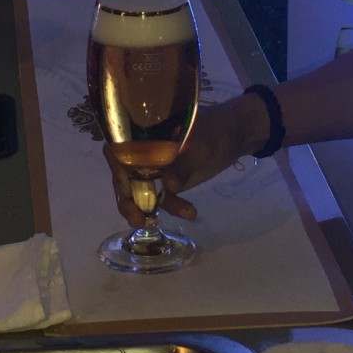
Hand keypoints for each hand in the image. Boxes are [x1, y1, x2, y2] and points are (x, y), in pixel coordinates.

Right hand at [106, 92, 265, 226]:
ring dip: (145, 208)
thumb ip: (183, 165)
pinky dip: (172, 206)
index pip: (120, 149)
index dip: (117, 169)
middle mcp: (143, 148)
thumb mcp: (200, 146)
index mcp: (143, 130)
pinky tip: (190, 213)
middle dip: (127, 199)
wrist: (235, 136)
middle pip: (124, 175)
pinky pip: (161, 197)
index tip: (125, 189)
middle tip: (137, 219)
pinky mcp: (167, 180)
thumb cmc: (214, 131)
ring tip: (154, 222)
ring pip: (140, 190)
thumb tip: (169, 185)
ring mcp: (154, 166)